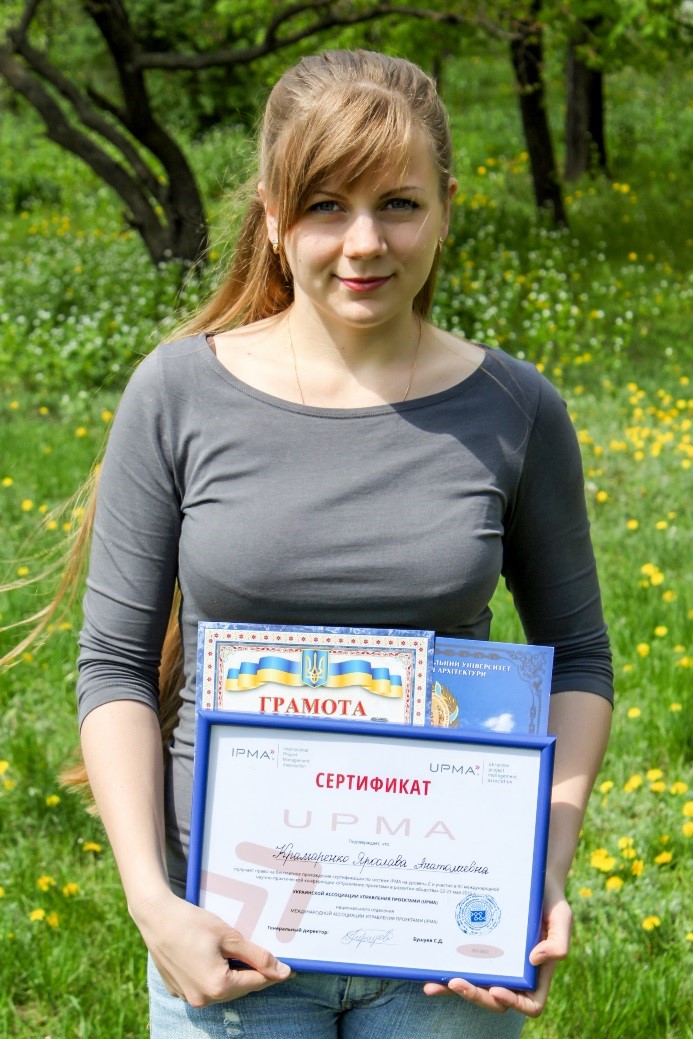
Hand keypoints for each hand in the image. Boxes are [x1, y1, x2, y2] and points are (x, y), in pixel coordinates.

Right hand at [133, 890, 290, 1007]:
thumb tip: (282, 972)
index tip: (288, 967)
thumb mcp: (229, 936)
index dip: (273, 973)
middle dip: (252, 972)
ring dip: (233, 974)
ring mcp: (188, 997)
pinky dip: (214, 974)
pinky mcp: (178, 990)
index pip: (256, 983)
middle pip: (239, 988)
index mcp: (218, 986)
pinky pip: (204, 987)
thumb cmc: (192, 922)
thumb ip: (257, 956)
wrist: (155, 917)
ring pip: (222, 989)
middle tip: (263, 953)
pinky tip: (214, 954)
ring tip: (238, 951)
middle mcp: (202, 999)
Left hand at [422, 877, 571, 1017]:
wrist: (529, 877)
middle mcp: (514, 973)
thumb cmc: (549, 900)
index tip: (498, 989)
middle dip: (476, 996)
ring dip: (454, 990)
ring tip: (433, 985)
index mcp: (537, 973)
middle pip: (496, 1000)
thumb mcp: (562, 917)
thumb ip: (558, 942)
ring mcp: (495, 963)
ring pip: (475, 986)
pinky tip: (430, 973)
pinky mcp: (478, 950)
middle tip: (457, 983)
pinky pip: (464, 966)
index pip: (530, 1003)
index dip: (514, 1003)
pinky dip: (447, 973)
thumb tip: (535, 960)